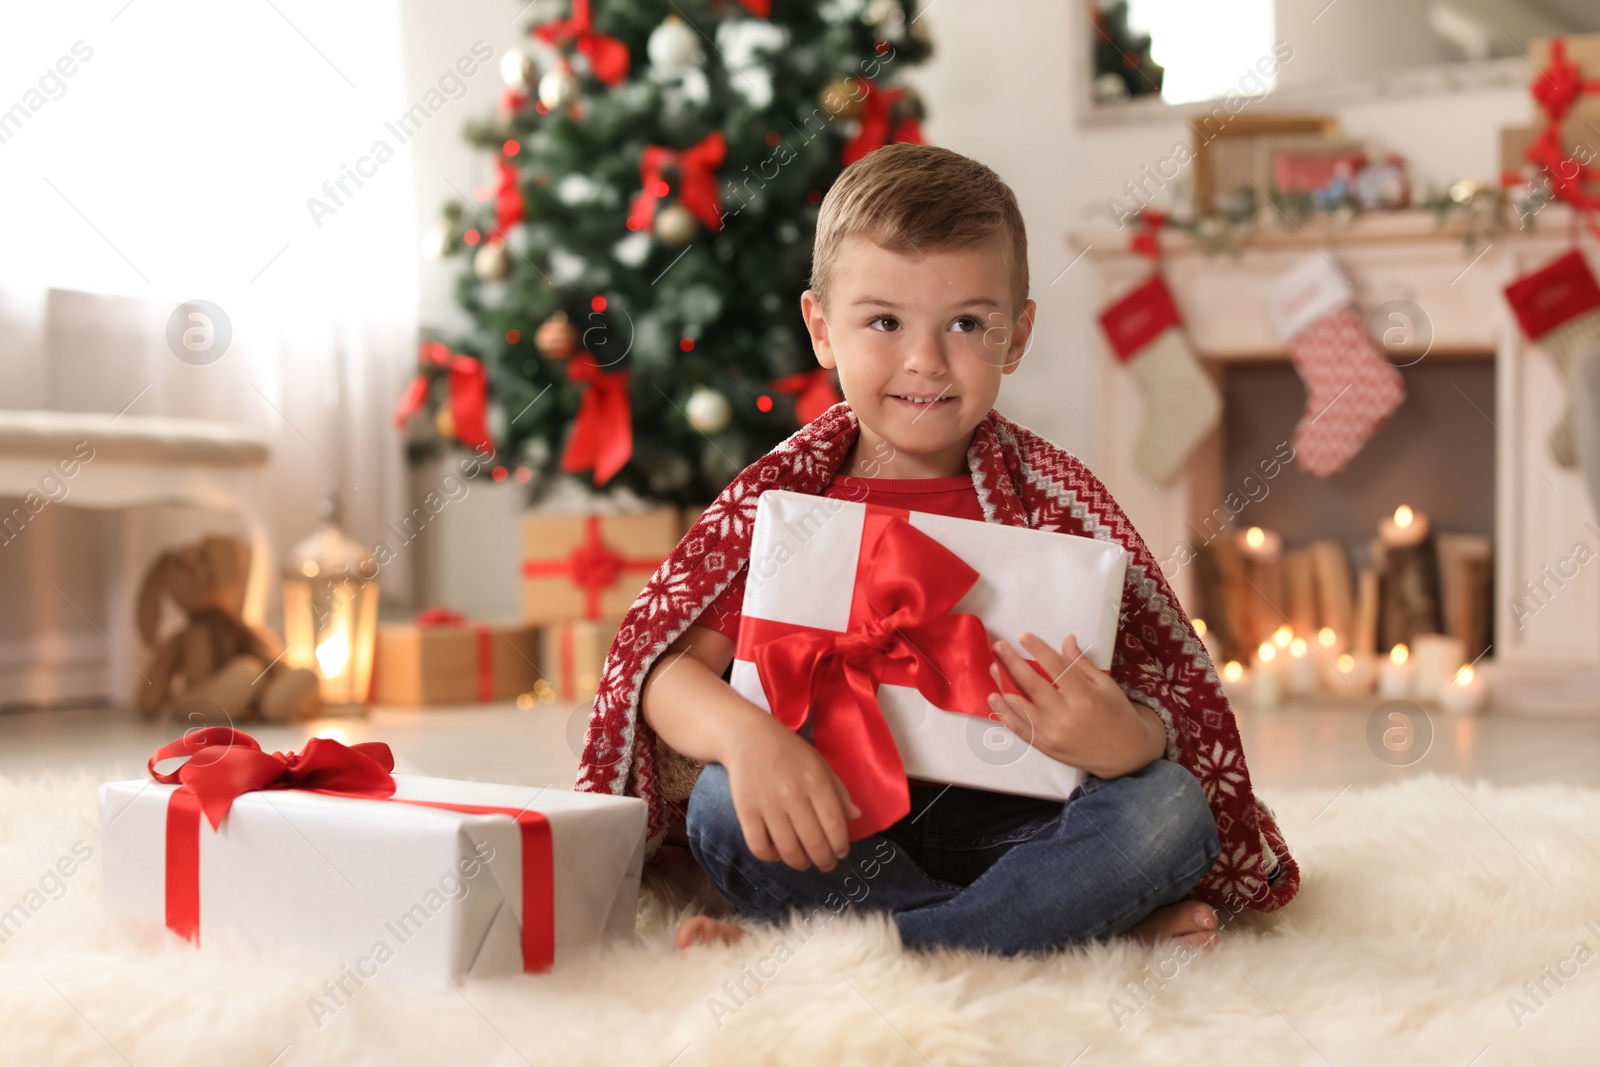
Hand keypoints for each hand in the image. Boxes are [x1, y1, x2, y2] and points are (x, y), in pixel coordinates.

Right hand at [721, 714, 861, 871]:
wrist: (747, 736)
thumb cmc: (788, 751)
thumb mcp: (819, 763)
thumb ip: (839, 790)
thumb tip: (856, 817)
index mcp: (815, 780)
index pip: (834, 824)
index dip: (840, 846)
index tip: (841, 853)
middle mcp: (793, 794)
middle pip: (814, 842)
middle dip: (824, 861)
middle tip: (826, 864)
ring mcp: (767, 804)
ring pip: (788, 849)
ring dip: (801, 863)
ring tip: (805, 863)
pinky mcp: (745, 811)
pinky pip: (759, 846)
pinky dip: (770, 857)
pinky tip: (778, 854)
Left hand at [985, 632, 1164, 779]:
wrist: (1124, 753)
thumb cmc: (1117, 713)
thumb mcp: (1105, 685)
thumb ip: (1082, 664)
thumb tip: (1066, 639)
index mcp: (1085, 697)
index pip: (1056, 668)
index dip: (1038, 650)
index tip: (1023, 636)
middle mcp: (1067, 716)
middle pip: (1033, 685)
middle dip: (1012, 663)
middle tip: (998, 647)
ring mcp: (1054, 734)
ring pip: (1021, 707)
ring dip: (1003, 687)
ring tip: (993, 668)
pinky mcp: (1046, 747)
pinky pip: (1020, 729)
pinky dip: (1005, 714)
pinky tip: (995, 699)